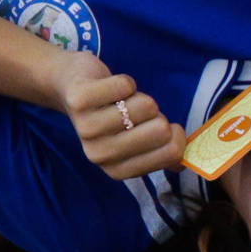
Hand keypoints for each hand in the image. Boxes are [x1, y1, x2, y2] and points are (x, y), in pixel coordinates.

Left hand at [54, 51, 185, 180]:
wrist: (68, 87)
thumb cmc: (111, 114)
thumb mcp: (134, 139)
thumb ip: (159, 152)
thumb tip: (182, 161)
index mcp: (117, 170)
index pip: (171, 153)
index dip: (178, 135)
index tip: (167, 126)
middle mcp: (100, 155)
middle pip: (162, 130)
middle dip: (156, 115)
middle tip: (135, 113)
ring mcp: (87, 129)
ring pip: (146, 105)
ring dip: (138, 96)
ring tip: (120, 100)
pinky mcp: (80, 100)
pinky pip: (126, 85)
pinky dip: (124, 80)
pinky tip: (109, 86)